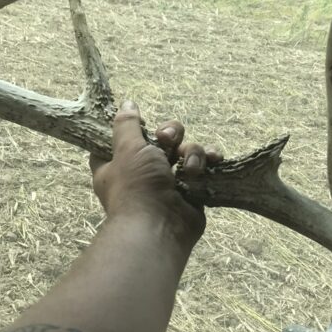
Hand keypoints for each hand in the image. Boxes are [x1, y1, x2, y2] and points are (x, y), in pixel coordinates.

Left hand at [90, 101, 221, 246]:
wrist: (160, 227)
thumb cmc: (137, 188)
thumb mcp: (128, 149)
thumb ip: (128, 125)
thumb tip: (127, 104)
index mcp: (117, 163)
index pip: (123, 139)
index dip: (134, 128)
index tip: (143, 124)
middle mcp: (142, 171)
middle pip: (162, 139)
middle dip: (171, 135)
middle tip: (169, 141)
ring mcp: (168, 181)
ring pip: (185, 150)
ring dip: (192, 152)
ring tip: (191, 168)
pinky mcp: (191, 190)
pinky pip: (203, 166)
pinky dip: (208, 162)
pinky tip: (213, 161)